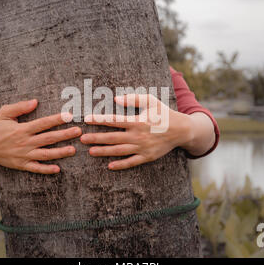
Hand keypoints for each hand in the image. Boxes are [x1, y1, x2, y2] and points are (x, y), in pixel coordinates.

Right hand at [0, 99, 81, 173]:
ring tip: (73, 150)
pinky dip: (46, 169)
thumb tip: (35, 101)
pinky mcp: (22, 165)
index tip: (69, 116)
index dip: (56, 119)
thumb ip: (19, 107)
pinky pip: (36, 168)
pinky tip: (58, 169)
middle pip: (48, 138)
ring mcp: (24, 155)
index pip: (43, 123)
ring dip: (60, 153)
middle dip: (64, 135)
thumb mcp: (4, 113)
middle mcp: (25, 142)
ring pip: (45, 154)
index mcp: (22, 129)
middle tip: (79, 131)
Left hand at [80, 94, 195, 170]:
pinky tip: (109, 166)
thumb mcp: (150, 101)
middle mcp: (138, 135)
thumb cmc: (163, 113)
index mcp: (137, 121)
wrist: (181, 130)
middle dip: (96, 138)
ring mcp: (142, 147)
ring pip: (119, 151)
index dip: (99, 119)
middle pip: (112, 138)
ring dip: (104, 151)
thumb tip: (116, 98)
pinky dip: (120, 165)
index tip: (86, 119)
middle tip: (82, 139)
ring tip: (90, 151)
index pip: (114, 121)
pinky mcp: (147, 156)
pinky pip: (131, 162)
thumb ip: (133, 99)